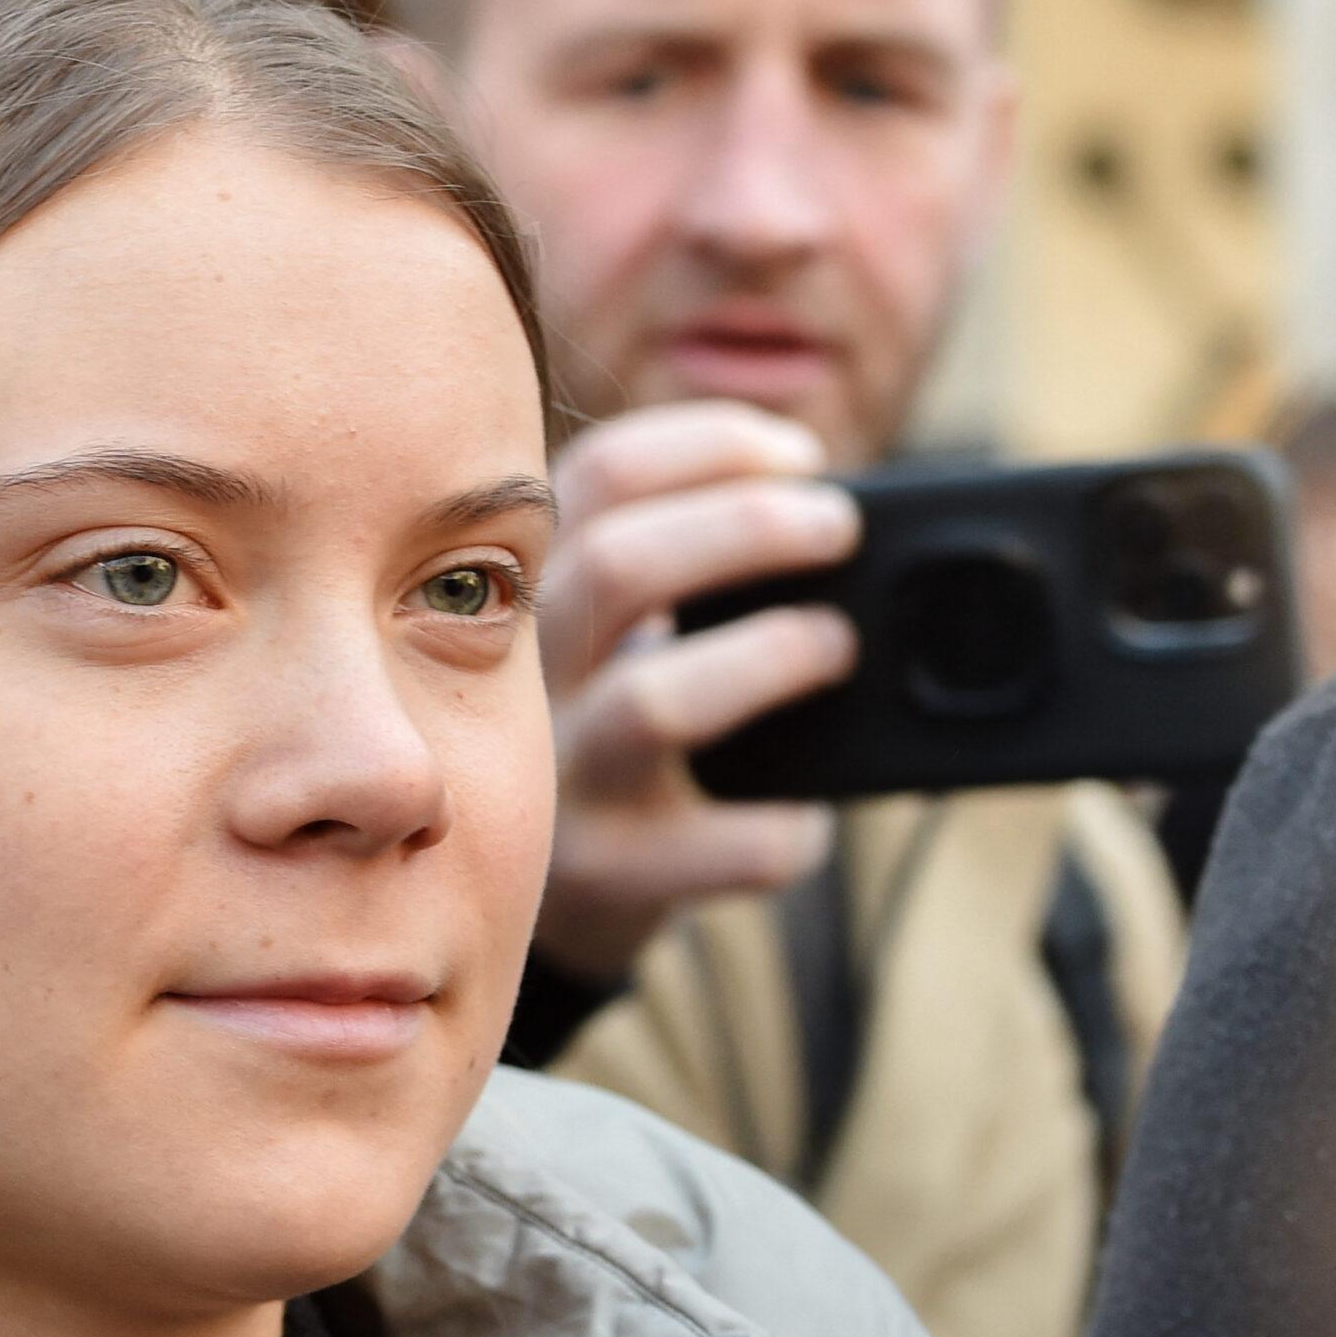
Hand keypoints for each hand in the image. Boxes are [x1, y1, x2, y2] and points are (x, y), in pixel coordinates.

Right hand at [534, 402, 861, 983]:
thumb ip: (667, 568)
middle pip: (618, 565)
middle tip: (839, 529)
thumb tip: (828, 520)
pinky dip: (782, 827)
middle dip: (749, 527)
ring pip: (653, 701)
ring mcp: (557, 779)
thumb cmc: (594, 729)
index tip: (805, 457)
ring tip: (835, 648)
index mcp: (532, 590)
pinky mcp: (600, 874)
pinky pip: (712, 845)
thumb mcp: (597, 632)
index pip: (600, 476)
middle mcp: (527, 675)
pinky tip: (808, 815)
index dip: (712, 447)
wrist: (496, 889)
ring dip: (768, 656)